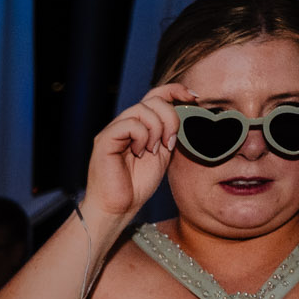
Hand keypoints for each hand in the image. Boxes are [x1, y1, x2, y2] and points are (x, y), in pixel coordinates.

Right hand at [87, 81, 190, 220]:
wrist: (118, 208)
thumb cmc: (137, 186)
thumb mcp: (163, 153)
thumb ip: (169, 132)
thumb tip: (187, 112)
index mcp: (138, 125)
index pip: (156, 95)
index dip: (176, 91)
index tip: (195, 98)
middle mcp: (124, 124)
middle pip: (153, 99)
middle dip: (170, 117)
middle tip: (170, 142)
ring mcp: (113, 131)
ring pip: (142, 109)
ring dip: (157, 129)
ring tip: (153, 150)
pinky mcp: (104, 140)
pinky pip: (130, 124)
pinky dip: (142, 137)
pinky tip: (140, 153)